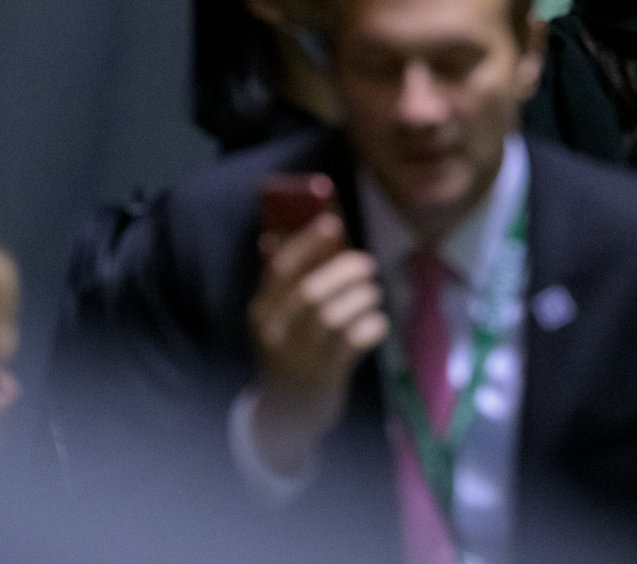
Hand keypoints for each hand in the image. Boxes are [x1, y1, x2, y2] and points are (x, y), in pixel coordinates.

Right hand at [247, 214, 387, 475]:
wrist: (287, 414)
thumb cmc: (288, 351)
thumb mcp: (275, 319)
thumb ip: (281, 281)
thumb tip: (273, 235)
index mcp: (261, 313)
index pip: (280, 271)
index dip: (307, 243)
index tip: (332, 222)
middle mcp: (275, 335)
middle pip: (311, 293)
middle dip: (344, 271)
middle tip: (367, 264)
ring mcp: (300, 358)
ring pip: (335, 317)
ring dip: (362, 297)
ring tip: (371, 294)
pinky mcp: (326, 376)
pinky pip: (356, 341)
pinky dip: (373, 325)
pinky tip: (376, 322)